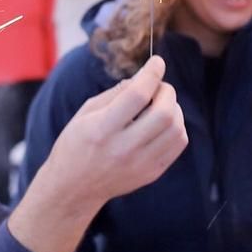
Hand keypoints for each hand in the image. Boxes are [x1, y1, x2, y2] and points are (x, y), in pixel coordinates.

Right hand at [11, 57, 185, 251]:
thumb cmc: (76, 145)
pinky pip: (178, 144)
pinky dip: (176, 127)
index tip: (157, 62)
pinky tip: (162, 124)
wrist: (74, 188)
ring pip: (176, 130)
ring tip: (160, 105)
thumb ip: (115, 94)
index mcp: (102, 130)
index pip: (137, 95)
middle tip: (159, 88)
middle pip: (164, 113)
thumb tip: (142, 78)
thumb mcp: (85, 113)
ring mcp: (140, 164)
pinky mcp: (151, 173)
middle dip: (167, 92)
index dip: (151, 74)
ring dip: (174, 110)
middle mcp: (123, 149)